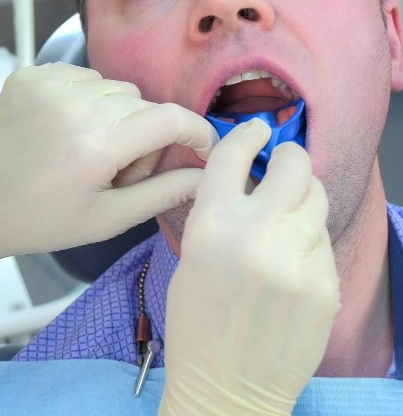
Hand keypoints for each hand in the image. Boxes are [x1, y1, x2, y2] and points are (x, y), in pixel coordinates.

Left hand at [0, 62, 217, 287]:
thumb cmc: (42, 220)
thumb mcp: (107, 218)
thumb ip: (163, 193)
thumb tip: (206, 174)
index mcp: (94, 145)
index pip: (170, 119)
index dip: (196, 132)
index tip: (200, 147)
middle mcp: (72, 104)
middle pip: (143, 105)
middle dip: (144, 137)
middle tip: (116, 170)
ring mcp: (47, 84)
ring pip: (116, 89)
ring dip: (117, 116)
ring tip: (90, 149)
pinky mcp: (30, 75)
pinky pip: (85, 78)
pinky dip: (89, 100)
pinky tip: (70, 129)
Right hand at [159, 119, 339, 414]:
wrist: (226, 387)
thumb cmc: (195, 321)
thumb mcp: (190, 255)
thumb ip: (217, 211)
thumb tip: (245, 176)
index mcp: (212, 225)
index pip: (234, 153)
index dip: (246, 133)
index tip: (256, 129)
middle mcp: (258, 233)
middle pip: (294, 164)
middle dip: (288, 157)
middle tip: (281, 164)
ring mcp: (299, 259)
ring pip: (316, 197)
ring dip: (301, 195)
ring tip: (287, 212)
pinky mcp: (326, 283)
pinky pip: (323, 238)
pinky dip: (309, 235)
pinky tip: (293, 256)